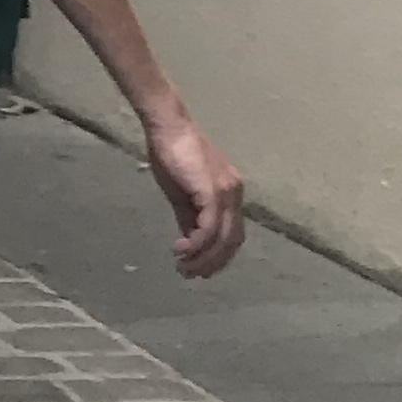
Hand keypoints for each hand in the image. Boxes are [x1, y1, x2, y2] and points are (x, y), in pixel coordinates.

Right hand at [144, 109, 246, 277]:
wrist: (166, 126)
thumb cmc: (171, 153)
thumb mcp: (182, 193)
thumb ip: (189, 216)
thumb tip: (190, 242)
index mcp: (231, 194)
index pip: (232, 234)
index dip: (218, 256)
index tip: (200, 269)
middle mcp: (235, 195)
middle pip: (232, 241)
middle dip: (212, 263)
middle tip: (191, 275)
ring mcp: (227, 193)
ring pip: (222, 239)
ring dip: (202, 258)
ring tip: (182, 267)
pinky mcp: (213, 192)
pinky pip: (208, 229)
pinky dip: (195, 245)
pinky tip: (180, 250)